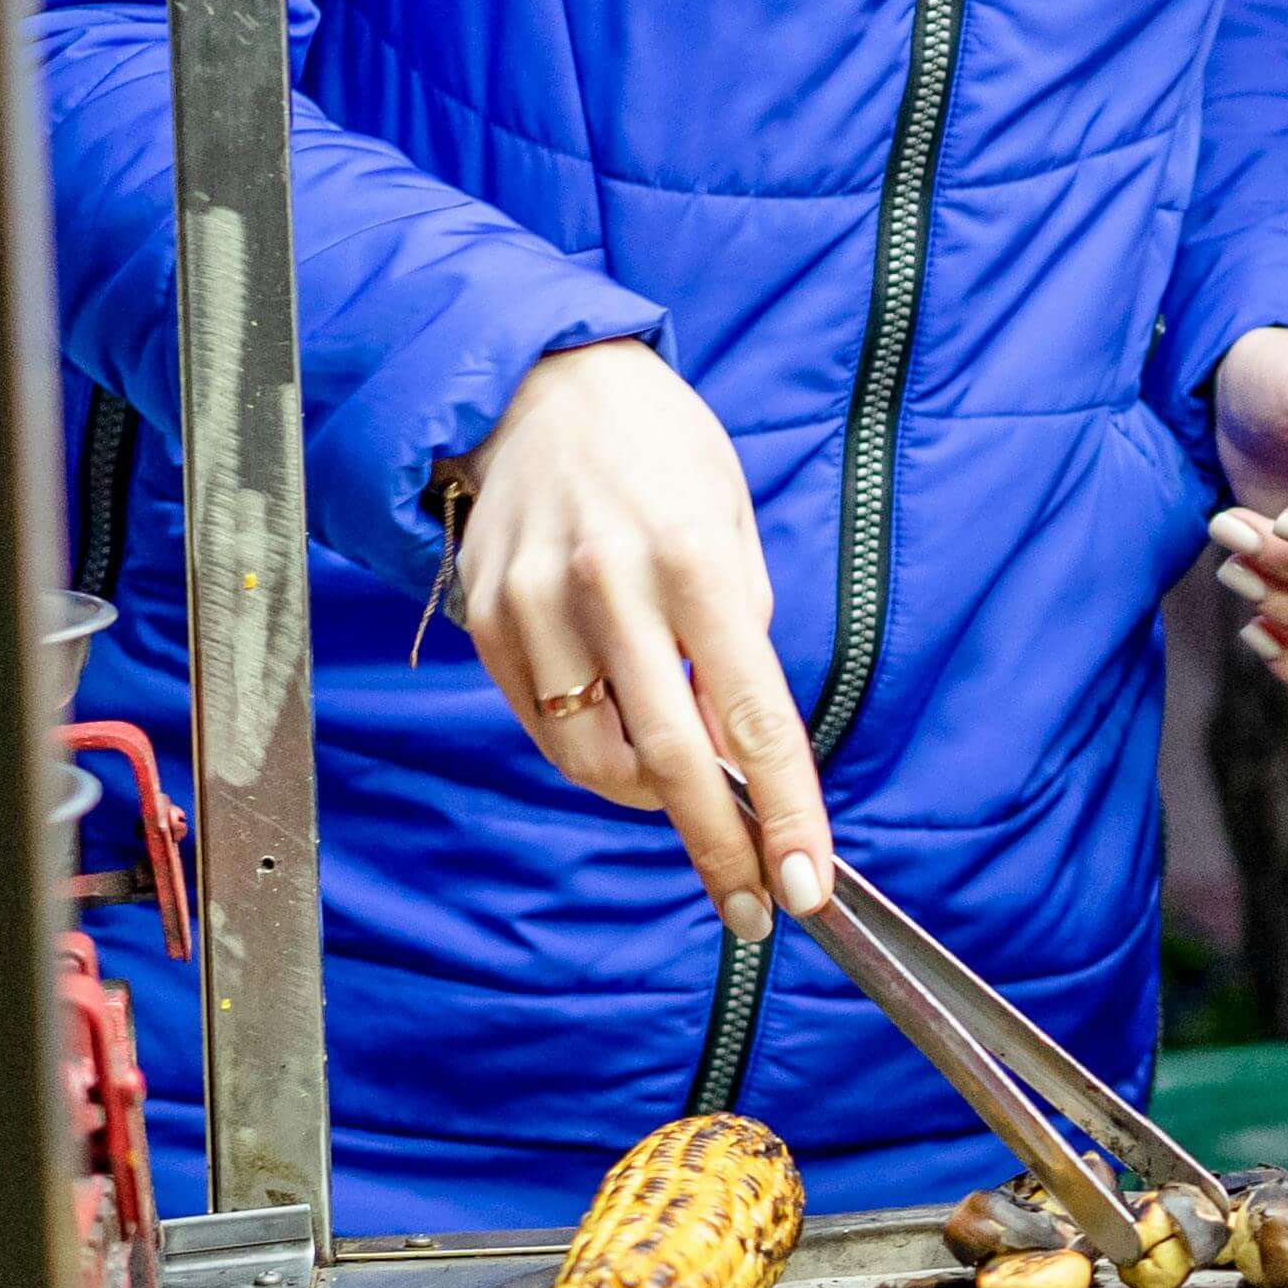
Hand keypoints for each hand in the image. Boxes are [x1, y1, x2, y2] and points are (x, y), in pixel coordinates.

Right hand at [451, 339, 831, 941]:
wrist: (540, 383)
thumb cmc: (662, 452)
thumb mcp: (730, 518)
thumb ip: (740, 630)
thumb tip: (740, 744)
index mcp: (691, 559)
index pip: (752, 716)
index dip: (782, 810)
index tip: (802, 883)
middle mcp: (608, 586)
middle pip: (671, 760)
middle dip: (718, 848)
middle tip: (752, 904)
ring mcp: (534, 606)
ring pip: (596, 759)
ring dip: (650, 799)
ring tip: (688, 793)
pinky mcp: (485, 619)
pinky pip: (546, 724)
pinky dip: (593, 752)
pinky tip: (624, 738)